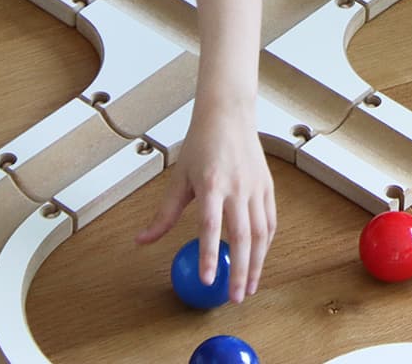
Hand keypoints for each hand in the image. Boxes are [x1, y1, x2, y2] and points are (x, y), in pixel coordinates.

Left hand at [136, 104, 275, 302]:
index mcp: (212, 184)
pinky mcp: (267, 185)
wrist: (230, 114)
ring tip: (249, 287)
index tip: (208, 280)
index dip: (210, 254)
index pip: (211, 226)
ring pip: (262, 231)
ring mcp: (256, 186)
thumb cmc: (202, 144)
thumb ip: (164, 214)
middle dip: (239, 269)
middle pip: (243, 235)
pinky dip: (266, 243)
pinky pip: (270, 219)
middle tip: (233, 298)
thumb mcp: (179, 177)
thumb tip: (142, 242)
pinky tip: (259, 258)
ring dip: (257, 262)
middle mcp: (238, 186)